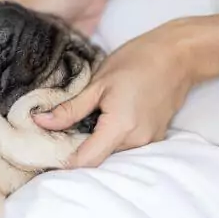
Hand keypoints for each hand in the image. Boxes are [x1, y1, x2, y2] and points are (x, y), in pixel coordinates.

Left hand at [34, 20, 195, 166]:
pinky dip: (110, 140)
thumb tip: (41, 122)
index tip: (46, 154)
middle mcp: (137, 141)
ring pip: (112, 155)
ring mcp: (149, 142)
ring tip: (76, 128)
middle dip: (76, 152)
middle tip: (54, 138)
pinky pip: (126, 147)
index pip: (86, 161)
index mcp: (120, 127)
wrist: (177, 55)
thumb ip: (70, 109)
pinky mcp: (154, 137)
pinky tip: (100, 123)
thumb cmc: (136, 61)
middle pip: (98, 160)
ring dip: (94, 145)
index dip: (63, 162)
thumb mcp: (98, 83)